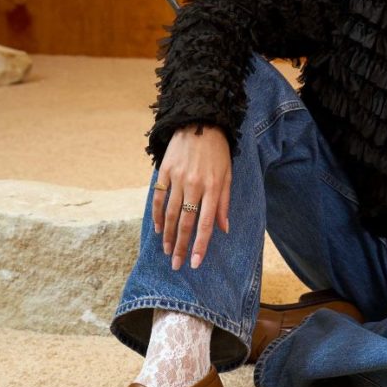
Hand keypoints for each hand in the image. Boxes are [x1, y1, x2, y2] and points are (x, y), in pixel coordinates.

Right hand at [152, 124, 231, 271]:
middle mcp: (194, 185)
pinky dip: (158, 215)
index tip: (195, 263)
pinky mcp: (165, 171)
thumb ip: (224, 202)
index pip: (205, 223)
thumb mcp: (227, 175)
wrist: (200, 121)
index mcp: (213, 187)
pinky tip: (159, 229)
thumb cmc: (218, 151)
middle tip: (177, 265)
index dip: (200, 245)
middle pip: (185, 222)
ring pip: (171, 214)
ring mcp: (178, 178)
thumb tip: (223, 229)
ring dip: (168, 235)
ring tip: (167, 251)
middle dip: (181, 247)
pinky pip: (159, 198)